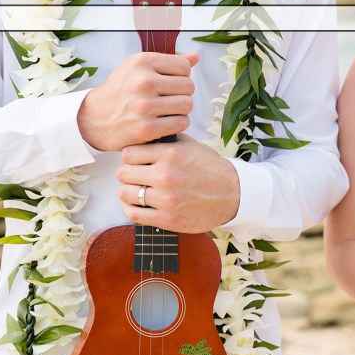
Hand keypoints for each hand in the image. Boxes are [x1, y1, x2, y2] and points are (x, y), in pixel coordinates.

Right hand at [76, 52, 198, 150]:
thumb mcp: (137, 68)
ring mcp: (145, 105)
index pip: (184, 66)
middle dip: (183, 94)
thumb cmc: (120, 91)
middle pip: (188, 86)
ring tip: (169, 111)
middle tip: (171, 99)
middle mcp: (143, 81)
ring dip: (182, 110)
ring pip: (187, 105)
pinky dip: (178, 124)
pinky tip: (167, 122)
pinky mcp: (146, 128)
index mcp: (142, 62)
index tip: (171, 84)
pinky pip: (180, 123)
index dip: (182, 76)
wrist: (95, 118)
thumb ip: (167, 62)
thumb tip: (195, 57)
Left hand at [116, 134, 239, 232]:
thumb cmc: (208, 169)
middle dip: (129, 174)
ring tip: (139, 192)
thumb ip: (164, 140)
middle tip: (138, 177)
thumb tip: (141, 135)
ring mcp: (166, 199)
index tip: (137, 162)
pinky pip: (134, 214)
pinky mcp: (167, 219)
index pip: (128, 153)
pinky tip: (141, 206)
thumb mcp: (189, 145)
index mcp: (170, 154)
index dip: (131, 157)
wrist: (231, 194)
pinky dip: (132, 209)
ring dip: (129, 193)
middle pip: (123, 173)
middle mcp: (166, 175)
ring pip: (125, 194)